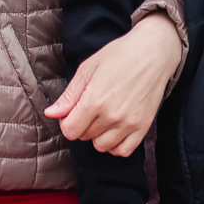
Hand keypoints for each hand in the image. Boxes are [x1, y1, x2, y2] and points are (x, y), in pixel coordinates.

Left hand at [45, 14, 183, 155]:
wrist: (153, 53)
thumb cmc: (119, 55)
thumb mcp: (88, 69)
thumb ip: (69, 95)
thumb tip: (51, 113)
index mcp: (94, 100)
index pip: (70, 131)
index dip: (67, 121)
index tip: (73, 111)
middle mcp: (111, 116)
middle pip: (84, 137)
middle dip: (82, 124)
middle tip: (91, 106)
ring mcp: (128, 124)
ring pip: (102, 146)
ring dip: (98, 135)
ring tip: (103, 117)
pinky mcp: (143, 127)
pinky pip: (123, 151)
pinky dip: (116, 145)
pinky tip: (115, 129)